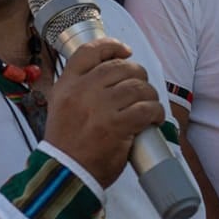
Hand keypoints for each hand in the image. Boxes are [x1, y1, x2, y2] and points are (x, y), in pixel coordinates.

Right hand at [42, 38, 163, 186]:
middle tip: (142, 89)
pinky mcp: (116, 126)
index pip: (89, 51)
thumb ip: (80, 88)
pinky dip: (156, 112)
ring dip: (150, 95)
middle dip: (138, 75)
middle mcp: (82, 91)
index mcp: (66, 85)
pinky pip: (147, 109)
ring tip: (149, 106)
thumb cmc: (69, 143)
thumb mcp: (62, 106)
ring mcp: (99, 108)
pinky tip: (154, 119)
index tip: (126, 52)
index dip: (112, 46)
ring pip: (138, 87)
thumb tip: (113, 73)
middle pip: (120, 67)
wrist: (67, 172)